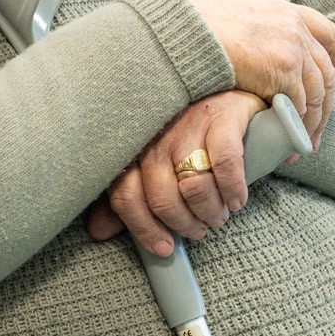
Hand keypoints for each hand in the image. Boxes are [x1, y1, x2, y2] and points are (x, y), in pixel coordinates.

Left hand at [88, 90, 267, 256]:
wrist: (228, 88)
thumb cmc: (187, 134)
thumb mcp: (152, 163)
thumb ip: (129, 197)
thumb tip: (98, 231)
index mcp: (135, 149)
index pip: (125, 196)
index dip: (144, 229)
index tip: (164, 247)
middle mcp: (157, 137)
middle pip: (161, 197)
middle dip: (184, 224)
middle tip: (200, 230)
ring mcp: (188, 125)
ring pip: (193, 187)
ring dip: (210, 212)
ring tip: (219, 215)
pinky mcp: (220, 118)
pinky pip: (224, 165)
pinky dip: (232, 191)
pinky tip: (236, 200)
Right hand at [184, 0, 334, 142]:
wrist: (183, 30)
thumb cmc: (194, 29)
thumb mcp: (234, 19)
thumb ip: (255, 33)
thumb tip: (256, 52)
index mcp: (284, 11)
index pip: (329, 34)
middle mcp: (294, 26)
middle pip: (326, 71)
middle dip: (329, 106)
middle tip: (320, 135)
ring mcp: (292, 46)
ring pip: (316, 94)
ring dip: (312, 125)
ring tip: (303, 147)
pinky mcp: (283, 68)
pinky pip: (299, 105)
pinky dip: (296, 129)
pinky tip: (288, 144)